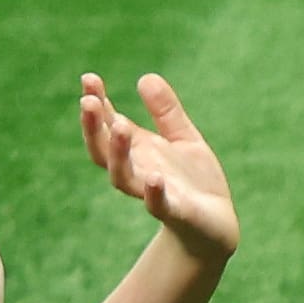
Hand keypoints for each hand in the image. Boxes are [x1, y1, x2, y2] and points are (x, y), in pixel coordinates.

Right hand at [82, 70, 239, 264]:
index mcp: (137, 151)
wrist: (216, 225)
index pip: (107, 125)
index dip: (97, 103)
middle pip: (102, 151)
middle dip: (93, 128)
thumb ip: (165, 111)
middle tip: (87, 101)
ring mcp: (153, 193)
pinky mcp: (176, 213)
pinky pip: (159, 205)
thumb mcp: (182, 138)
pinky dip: (154, 193)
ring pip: (122, 177)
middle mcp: (137, 171)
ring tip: (120, 125)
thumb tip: (144, 77)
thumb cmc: (193, 181)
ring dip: (117, 153)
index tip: (89, 78)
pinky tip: (155, 178)